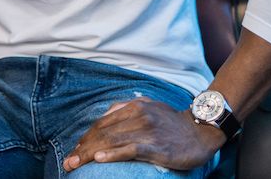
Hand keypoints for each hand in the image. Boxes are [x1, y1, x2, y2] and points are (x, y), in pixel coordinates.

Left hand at [63, 97, 225, 172]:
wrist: (201, 131)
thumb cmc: (172, 123)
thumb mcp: (148, 108)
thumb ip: (126, 111)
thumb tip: (105, 118)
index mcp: (133, 107)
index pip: (102, 123)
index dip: (85, 138)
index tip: (75, 151)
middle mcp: (137, 115)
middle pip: (102, 133)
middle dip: (82, 148)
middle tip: (69, 162)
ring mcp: (146, 130)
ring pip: (111, 141)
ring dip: (90, 154)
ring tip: (76, 164)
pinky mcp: (156, 146)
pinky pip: (130, 149)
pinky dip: (112, 154)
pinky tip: (99, 160)